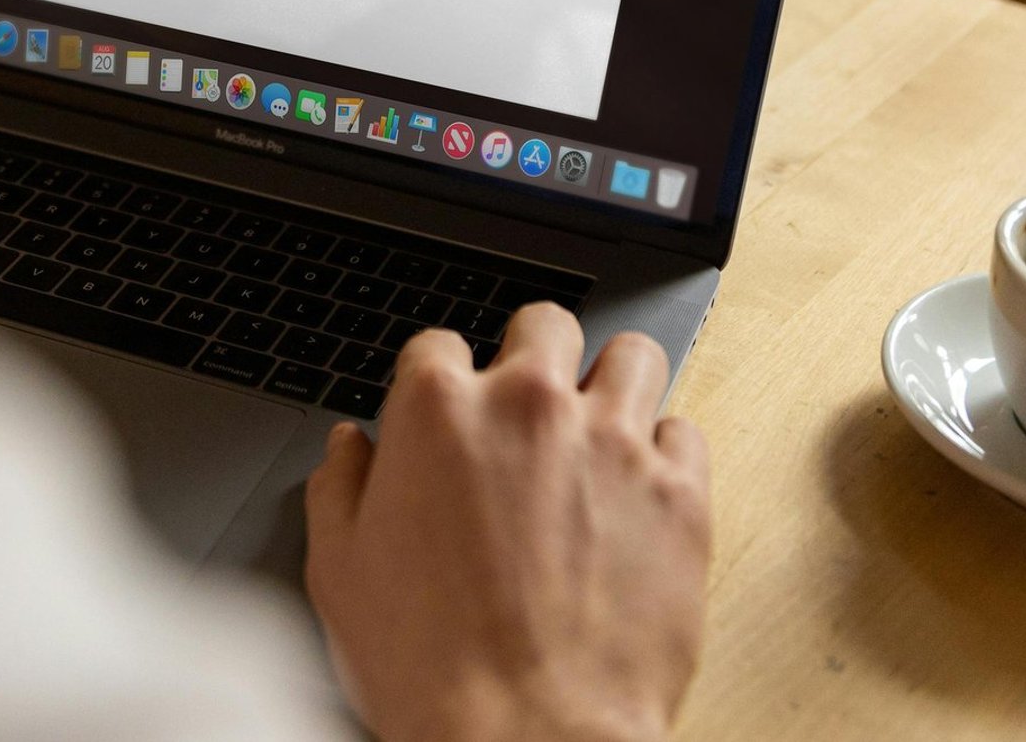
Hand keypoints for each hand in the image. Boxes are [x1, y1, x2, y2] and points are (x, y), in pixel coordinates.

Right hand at [305, 304, 710, 741]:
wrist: (525, 738)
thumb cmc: (429, 668)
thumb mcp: (341, 574)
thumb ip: (339, 489)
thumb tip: (349, 448)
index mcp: (438, 411)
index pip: (438, 345)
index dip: (440, 383)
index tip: (450, 415)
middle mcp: (529, 405)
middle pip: (544, 324)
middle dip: (535, 356)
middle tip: (530, 410)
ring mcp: (612, 442)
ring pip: (632, 355)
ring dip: (613, 384)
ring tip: (601, 429)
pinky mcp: (679, 492)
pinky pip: (686, 431)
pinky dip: (666, 453)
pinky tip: (641, 489)